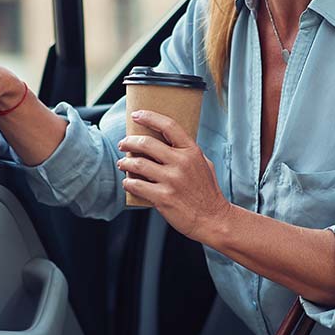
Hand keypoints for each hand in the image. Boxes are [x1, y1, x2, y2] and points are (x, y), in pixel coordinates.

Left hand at [116, 110, 231, 243]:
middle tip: (123, 144)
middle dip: (129, 142)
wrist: (212, 219)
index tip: (136, 115)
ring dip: (125, 162)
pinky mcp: (162, 197)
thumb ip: (187, 152)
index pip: (168, 126)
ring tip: (122, 163)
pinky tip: (127, 182)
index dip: (149, 117)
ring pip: (138, 164)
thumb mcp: (204, 164)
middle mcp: (181, 162)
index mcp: (191, 151)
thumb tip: (168, 141)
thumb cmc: (207, 192)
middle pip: (147, 143)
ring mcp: (171, 180)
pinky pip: (136, 185)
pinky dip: (128, 182)